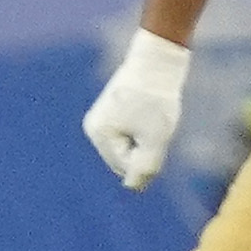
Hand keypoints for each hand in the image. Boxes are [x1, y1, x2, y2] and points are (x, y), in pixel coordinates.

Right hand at [85, 30, 189, 188]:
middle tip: (157, 125)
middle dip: (145, 150)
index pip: (126, 166)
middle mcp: (93, 128)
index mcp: (99, 135)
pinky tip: (150, 113)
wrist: (156, 62)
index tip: (157, 131)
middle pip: (124, 158)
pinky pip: (127, 134)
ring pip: (127, 147)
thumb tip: (133, 188)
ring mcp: (99, 119)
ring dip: (145, 140)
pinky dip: (142, 131)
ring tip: (154, 118)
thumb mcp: (157, 137)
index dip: (149, 155)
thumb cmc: (156, 100)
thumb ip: (146, 166)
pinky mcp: (110, 111)